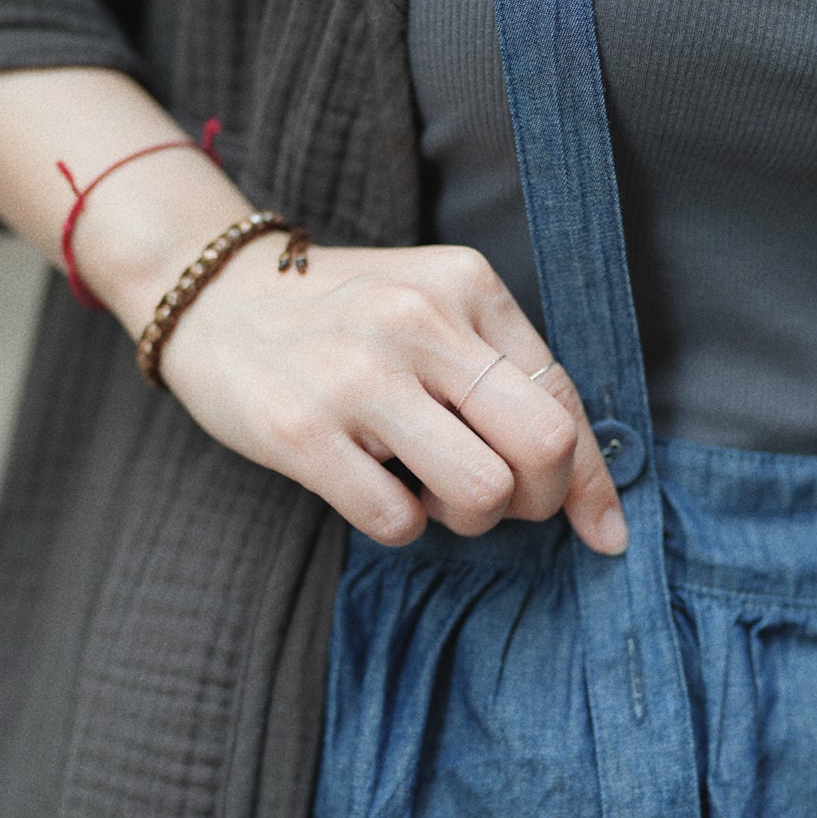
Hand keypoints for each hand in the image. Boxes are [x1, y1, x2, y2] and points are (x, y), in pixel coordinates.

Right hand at [157, 237, 628, 554]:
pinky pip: (397, 522)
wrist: (214, 299)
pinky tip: (371, 486)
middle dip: (536, 500)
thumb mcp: (433, 313)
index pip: (563, 396)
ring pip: (482, 491)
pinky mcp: (302, 431)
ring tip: (425, 488)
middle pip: (544, 446)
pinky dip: (398, 525)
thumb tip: (595, 507)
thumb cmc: (343, 322)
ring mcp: (358, 376)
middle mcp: (418, 322)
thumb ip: (506, 380)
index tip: (602, 532)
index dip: (591, 480)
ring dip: (465, 518)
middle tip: (495, 499)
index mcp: (465, 285)